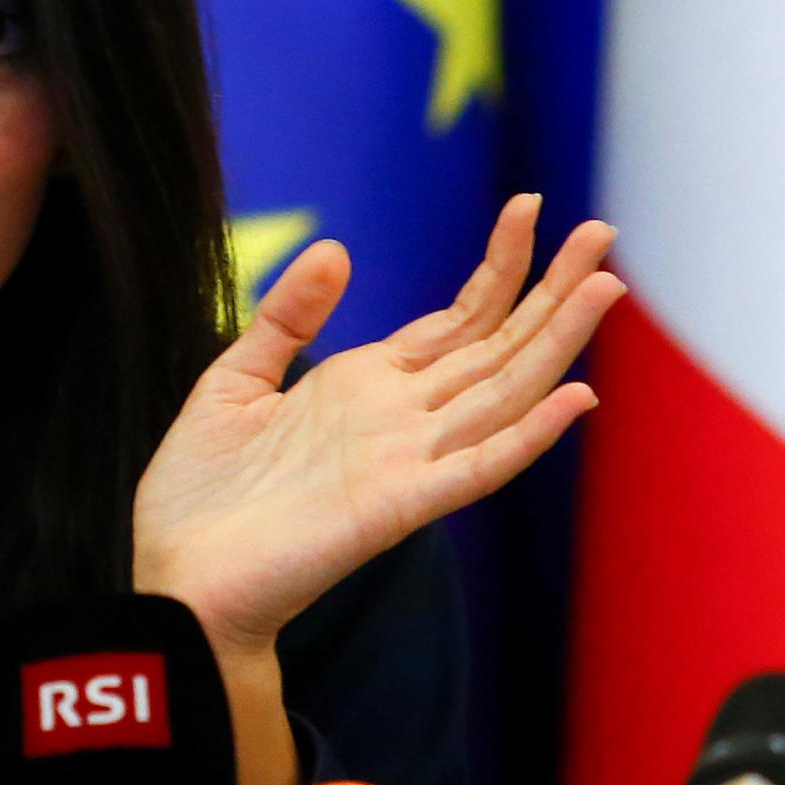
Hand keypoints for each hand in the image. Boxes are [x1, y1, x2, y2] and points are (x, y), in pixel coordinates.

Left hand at [134, 195, 623, 652]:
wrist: (178, 578)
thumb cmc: (200, 497)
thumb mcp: (232, 383)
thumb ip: (285, 319)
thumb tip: (339, 250)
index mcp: (364, 386)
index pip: (456, 320)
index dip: (499, 266)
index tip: (532, 206)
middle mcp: (399, 420)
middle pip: (496, 346)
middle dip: (550, 289)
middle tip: (603, 230)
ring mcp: (405, 462)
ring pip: (501, 393)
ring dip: (556, 342)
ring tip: (606, 286)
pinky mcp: (397, 507)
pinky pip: (476, 469)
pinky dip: (526, 437)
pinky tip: (574, 398)